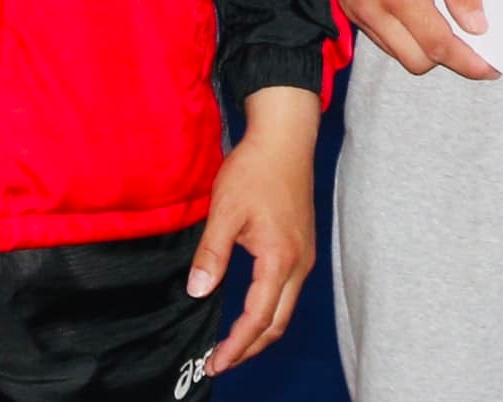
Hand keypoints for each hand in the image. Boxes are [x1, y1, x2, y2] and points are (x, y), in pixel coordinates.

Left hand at [188, 89, 319, 374]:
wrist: (285, 139)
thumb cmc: (254, 170)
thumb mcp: (225, 211)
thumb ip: (211, 255)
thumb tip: (197, 292)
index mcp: (279, 259)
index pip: (258, 318)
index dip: (236, 346)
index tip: (215, 363)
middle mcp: (299, 264)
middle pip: (277, 323)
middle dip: (250, 348)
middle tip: (220, 361)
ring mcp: (305, 256)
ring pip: (285, 309)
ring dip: (261, 332)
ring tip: (233, 344)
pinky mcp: (303, 246)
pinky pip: (289, 292)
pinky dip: (270, 311)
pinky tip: (252, 309)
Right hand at [334, 0, 495, 78]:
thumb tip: (477, 27)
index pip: (438, 47)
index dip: (468, 62)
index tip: (489, 67)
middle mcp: (370, 7)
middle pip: (414, 60)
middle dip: (444, 57)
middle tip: (470, 44)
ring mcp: (354, 5)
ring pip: (394, 50)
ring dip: (420, 46)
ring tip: (444, 24)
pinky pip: (377, 33)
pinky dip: (400, 32)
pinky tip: (416, 11)